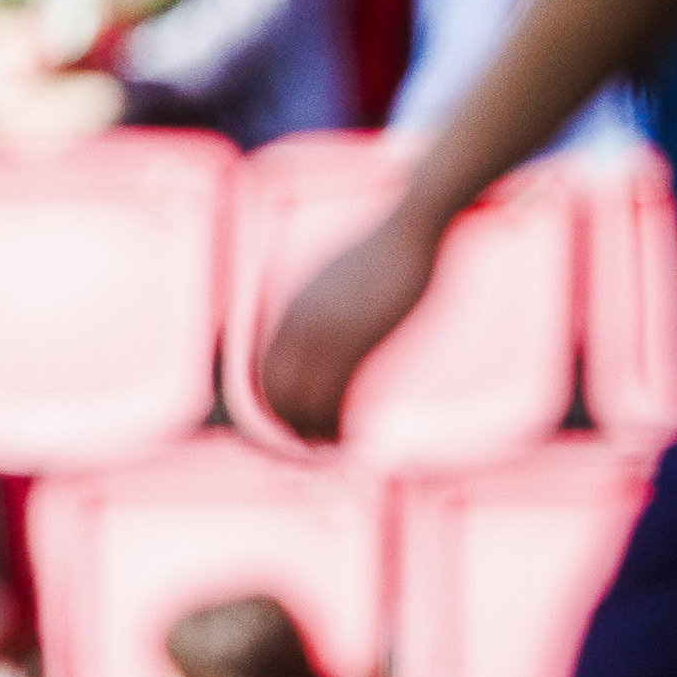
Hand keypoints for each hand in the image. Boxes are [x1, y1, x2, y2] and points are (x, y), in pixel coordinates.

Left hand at [256, 208, 442, 445]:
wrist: (410, 228)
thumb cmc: (386, 251)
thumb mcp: (340, 279)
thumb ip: (324, 305)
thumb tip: (324, 328)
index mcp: (293, 309)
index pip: (265, 371)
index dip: (276, 405)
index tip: (295, 425)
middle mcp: (301, 323)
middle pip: (277, 391)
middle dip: (291, 425)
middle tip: (312, 445)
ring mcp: (329, 332)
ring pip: (304, 400)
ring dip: (315, 431)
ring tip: (333, 448)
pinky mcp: (359, 340)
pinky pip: (336, 396)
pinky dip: (338, 424)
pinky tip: (351, 436)